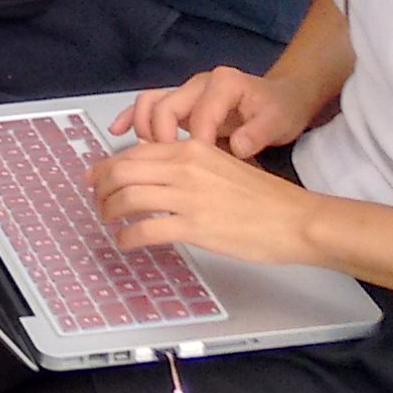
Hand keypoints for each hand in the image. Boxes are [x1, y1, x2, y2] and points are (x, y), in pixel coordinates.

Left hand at [89, 135, 321, 267]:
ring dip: (109, 211)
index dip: (108, 166)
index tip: (97, 178)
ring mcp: (189, 196)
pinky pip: (145, 229)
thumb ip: (188, 166)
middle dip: (101, 188)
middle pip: (122, 172)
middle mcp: (185, 167)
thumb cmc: (264, 198)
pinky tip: (125, 243)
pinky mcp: (195, 226)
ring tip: (108, 222)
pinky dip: (127, 237)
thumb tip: (155, 173)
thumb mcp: (221, 166)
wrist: (295, 219)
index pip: (134, 153)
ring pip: (127, 198)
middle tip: (97, 202)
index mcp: (192, 149)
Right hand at [113, 65, 309, 160]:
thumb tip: (238, 146)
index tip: (198, 171)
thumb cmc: (281, 109)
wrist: (284, 97)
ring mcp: (187, 92)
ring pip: (150, 103)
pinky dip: (132, 118)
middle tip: (167, 169)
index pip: (199, 115)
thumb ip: (258, 132)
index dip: (195, 144)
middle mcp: (199, 83)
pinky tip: (117, 132)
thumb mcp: (279, 121)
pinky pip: (149, 106)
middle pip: (165, 106)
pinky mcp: (180, 104)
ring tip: (140, 157)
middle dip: (161, 140)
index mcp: (223, 84)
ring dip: (141, 129)